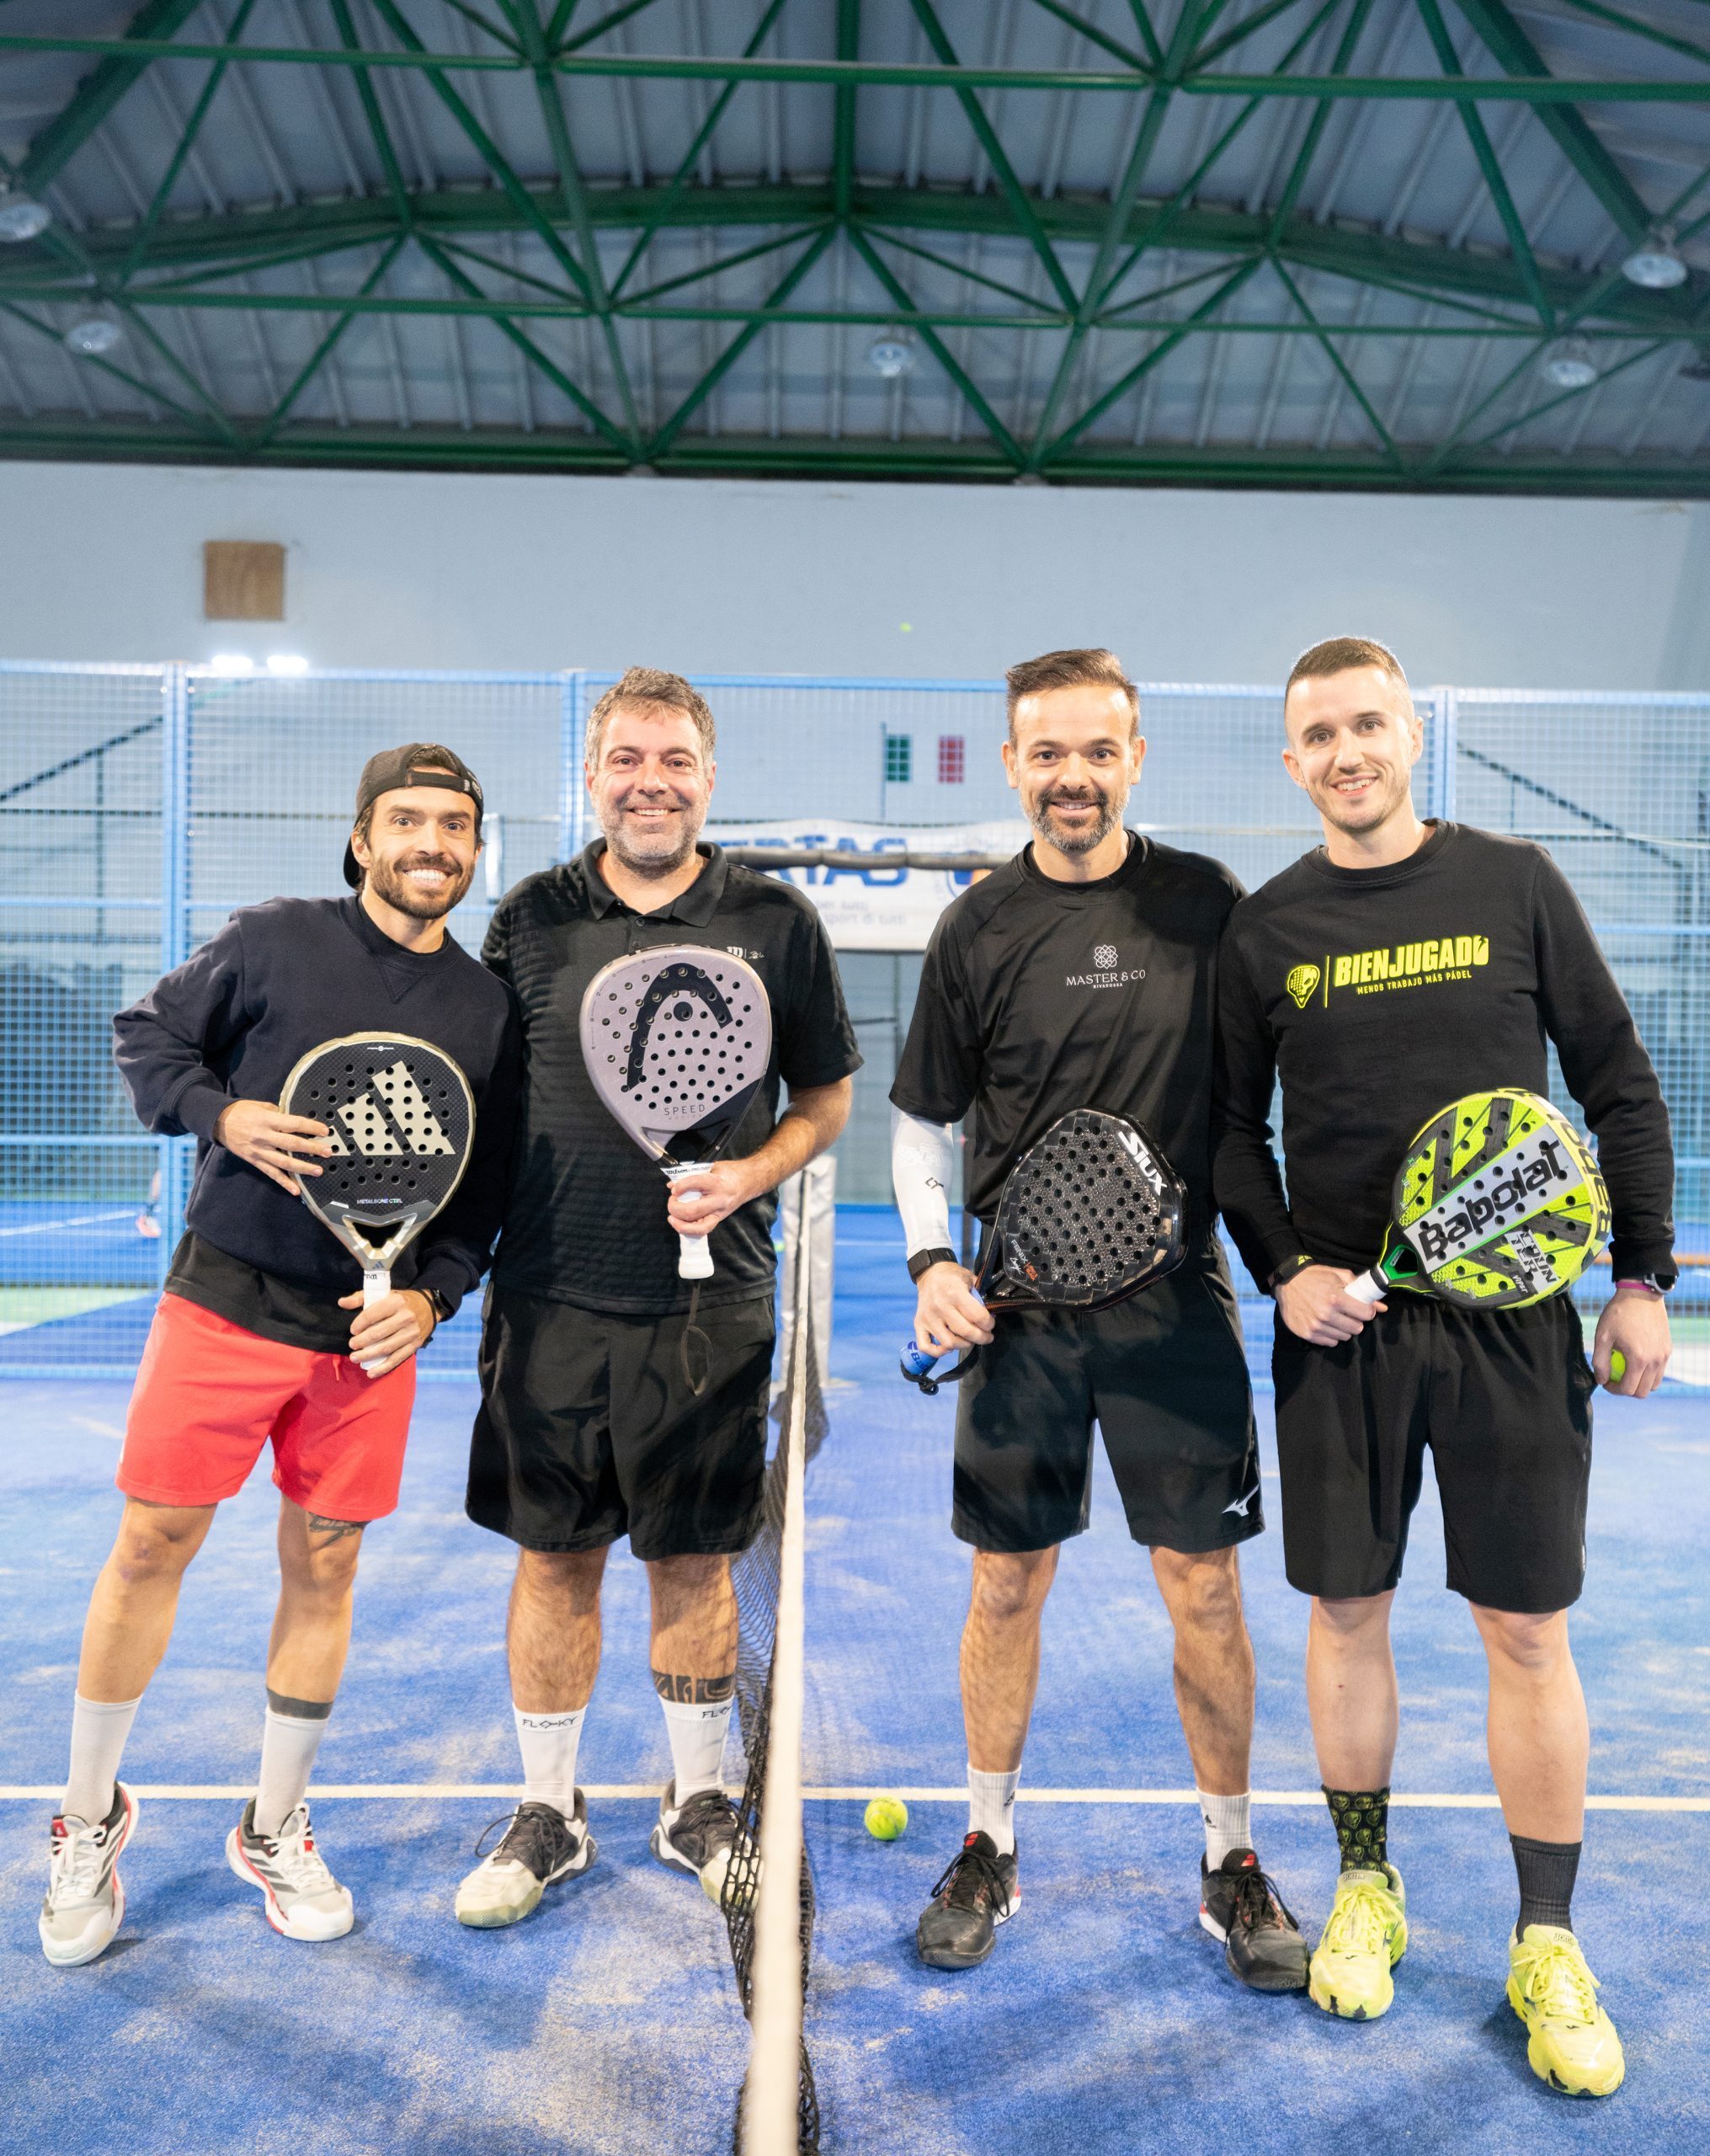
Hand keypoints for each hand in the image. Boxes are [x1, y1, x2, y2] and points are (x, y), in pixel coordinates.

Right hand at [215, 1098, 335, 1195]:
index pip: (293, 1124)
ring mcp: (259, 1151)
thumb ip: (279, 1112)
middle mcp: (264, 1136)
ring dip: (303, 1168)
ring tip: (318, 1171)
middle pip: (291, 1144)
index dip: (310, 1127)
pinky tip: (295, 1190)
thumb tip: (296, 1120)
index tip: (325, 1131)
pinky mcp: (255, 1161)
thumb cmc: (241, 1111)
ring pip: (284, 1162)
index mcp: (267, 1120)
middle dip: (312, 1149)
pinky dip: (284, 1182)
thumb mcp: (261, 1105)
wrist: (218, 1122)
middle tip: (327, 1152)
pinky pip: (271, 1173)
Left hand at [338, 1287, 434, 1377]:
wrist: (430, 1307)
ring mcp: (411, 1333)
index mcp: (396, 1302)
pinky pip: (397, 1359)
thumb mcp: (384, 1294)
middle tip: (352, 1345)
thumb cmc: (402, 1301)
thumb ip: (361, 1298)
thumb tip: (342, 1303)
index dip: (359, 1324)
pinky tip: (371, 1373)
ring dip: (368, 1355)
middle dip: (361, 1342)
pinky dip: (383, 1368)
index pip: (372, 1315)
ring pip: (386, 1348)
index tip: (353, 1330)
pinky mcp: (415, 1345)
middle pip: (378, 1333)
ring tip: (355, 1358)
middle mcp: (405, 1317)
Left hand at [668, 1161, 759, 1239]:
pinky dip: (689, 1229)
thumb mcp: (711, 1167)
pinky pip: (702, 1230)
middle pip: (692, 1211)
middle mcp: (719, 1200)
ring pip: (698, 1227)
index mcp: (717, 1182)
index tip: (673, 1188)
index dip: (679, 1187)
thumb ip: (691, 1175)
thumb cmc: (730, 1172)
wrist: (749, 1181)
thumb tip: (672, 1184)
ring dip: (681, 1224)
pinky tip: (681, 1223)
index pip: (694, 1184)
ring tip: (672, 1217)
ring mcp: (719, 1212)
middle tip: (672, 1201)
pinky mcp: (719, 1219)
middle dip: (675, 1208)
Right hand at [914, 1261, 993, 1357]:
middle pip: (965, 1332)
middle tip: (986, 1336)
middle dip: (981, 1338)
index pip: (977, 1317)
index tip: (990, 1324)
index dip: (989, 1324)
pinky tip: (949, 1347)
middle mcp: (940, 1306)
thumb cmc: (953, 1276)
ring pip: (949, 1343)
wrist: (930, 1273)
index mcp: (955, 1293)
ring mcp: (928, 1317)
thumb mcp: (971, 1279)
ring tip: (969, 1339)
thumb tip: (991, 1315)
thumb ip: (981, 1297)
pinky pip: (926, 1347)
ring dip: (964, 1344)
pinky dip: (938, 1352)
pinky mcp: (918, 1324)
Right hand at [1276, 1263, 1384, 1345]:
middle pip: (1357, 1328)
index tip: (1362, 1307)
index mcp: (1336, 1298)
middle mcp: (1326, 1314)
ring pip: (1344, 1337)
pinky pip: (1330, 1342)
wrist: (1286, 1283)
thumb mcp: (1338, 1275)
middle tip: (1348, 1313)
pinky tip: (1326, 1324)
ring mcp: (1316, 1326)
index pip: (1367, 1314)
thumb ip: (1361, 1289)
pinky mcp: (1307, 1334)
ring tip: (1336, 1318)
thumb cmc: (1314, 1277)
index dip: (1367, 1310)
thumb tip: (1382, 1307)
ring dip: (1343, 1328)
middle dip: (1356, 1320)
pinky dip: (1331, 1335)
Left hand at [1592, 1287, 1670, 1396]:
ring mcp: (1664, 1356)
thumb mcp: (1602, 1336)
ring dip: (1639, 1384)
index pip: (1628, 1389)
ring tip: (1626, 1371)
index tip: (1605, 1381)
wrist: (1641, 1295)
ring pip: (1654, 1385)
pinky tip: (1635, 1361)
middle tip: (1615, 1379)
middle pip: (1642, 1392)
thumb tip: (1601, 1380)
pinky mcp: (1668, 1350)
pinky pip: (1659, 1372)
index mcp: (1638, 1359)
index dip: (1613, 1390)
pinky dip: (1649, 1374)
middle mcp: (1655, 1361)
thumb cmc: (1618, 1314)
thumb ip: (1600, 1362)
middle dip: (1627, 1390)